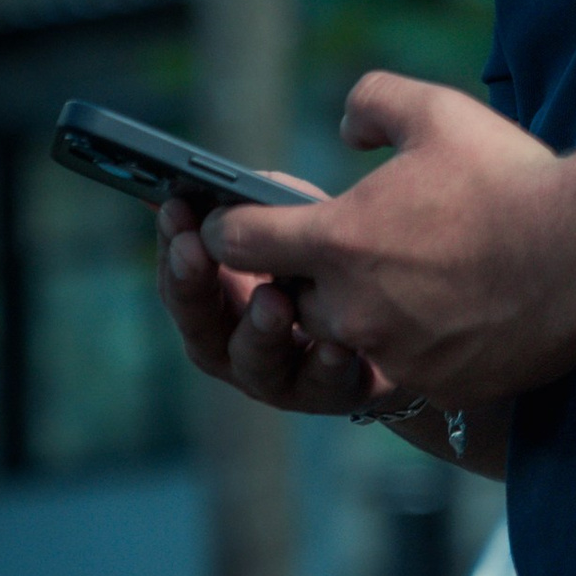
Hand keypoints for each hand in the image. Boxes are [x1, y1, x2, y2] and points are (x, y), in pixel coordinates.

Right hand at [153, 179, 373, 417]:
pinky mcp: (331, 392)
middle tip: (194, 250)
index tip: (173, 207)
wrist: (402, 325)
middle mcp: (240, 343)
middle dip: (193, 287)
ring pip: (255, 362)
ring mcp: (282, 375)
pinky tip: (334, 342)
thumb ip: (263, 208)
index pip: (182, 277)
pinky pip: (324, 383)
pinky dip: (325, 363)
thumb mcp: (302, 226)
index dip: (172, 244)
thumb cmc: (336, 266)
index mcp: (225, 300)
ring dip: (259, 331)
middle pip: (200, 326)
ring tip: (271, 299)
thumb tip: (224, 183)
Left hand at [198, 73, 575, 406]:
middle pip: (293, 298)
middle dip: (309, 274)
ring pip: (345, 338)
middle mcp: (351, 306)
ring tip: (404, 277)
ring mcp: (390, 353)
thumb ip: (374, 102)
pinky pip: (399, 367)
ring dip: (357, 312)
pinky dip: (412, 341)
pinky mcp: (433, 383)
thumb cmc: (510, 179)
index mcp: (339, 239)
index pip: (242, 242)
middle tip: (351, 245)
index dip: (227, 229)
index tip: (227, 224)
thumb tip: (347, 126)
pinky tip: (453, 307)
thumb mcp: (437, 111)